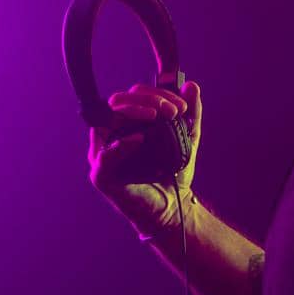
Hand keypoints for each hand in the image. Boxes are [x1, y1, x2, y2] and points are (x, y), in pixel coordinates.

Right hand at [88, 78, 201, 237]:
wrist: (173, 209)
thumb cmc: (174, 174)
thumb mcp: (188, 140)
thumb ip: (192, 114)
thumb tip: (192, 85)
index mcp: (126, 124)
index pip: (132, 96)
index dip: (156, 93)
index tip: (181, 106)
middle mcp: (110, 135)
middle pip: (118, 102)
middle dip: (146, 99)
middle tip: (172, 111)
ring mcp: (103, 154)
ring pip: (107, 120)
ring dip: (133, 112)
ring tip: (157, 116)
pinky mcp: (101, 175)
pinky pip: (104, 156)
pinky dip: (120, 146)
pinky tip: (139, 139)